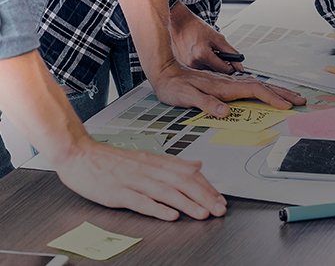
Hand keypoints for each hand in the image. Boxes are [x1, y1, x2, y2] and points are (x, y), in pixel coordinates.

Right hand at [55, 137, 226, 220]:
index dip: (207, 186)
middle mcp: (148, 170)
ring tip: (202, 213)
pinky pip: (140, 201)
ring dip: (187, 203)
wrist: (80, 154)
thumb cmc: (112, 160)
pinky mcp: (118, 192)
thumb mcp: (146, 157)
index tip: (220, 198)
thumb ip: (173, 163)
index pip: (188, 173)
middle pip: (181, 182)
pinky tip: (170, 215)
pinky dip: (157, 208)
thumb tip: (197, 164)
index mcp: (156, 162)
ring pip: (165, 192)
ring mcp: (133, 181)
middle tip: (219, 208)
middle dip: (203, 196)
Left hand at [152, 62, 305, 116]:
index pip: (254, 90)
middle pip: (263, 86)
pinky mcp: (226, 85)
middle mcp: (230, 82)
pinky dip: (265, 91)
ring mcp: (229, 83)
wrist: (165, 72)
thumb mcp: (186, 96)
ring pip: (259, 85)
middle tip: (300, 100)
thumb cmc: (174, 87)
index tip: (285, 106)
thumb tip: (224, 111)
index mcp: (224, 86)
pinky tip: (269, 93)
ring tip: (292, 97)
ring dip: (277, 91)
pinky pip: (252, 87)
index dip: (271, 98)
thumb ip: (206, 103)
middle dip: (283, 93)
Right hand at [170, 3, 242, 73]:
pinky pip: (199, 67)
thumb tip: (239, 66)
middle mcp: (193, 63)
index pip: (224, 69)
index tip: (233, 63)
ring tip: (206, 49)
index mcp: (202, 56)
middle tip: (216, 50)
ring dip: (210, 62)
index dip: (231, 66)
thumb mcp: (218, 38)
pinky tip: (199, 52)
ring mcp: (187, 65)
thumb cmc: (197, 28)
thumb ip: (231, 53)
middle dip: (219, 62)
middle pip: (215, 70)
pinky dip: (202, 61)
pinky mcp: (183, 65)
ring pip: (207, 69)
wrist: (180, 24)